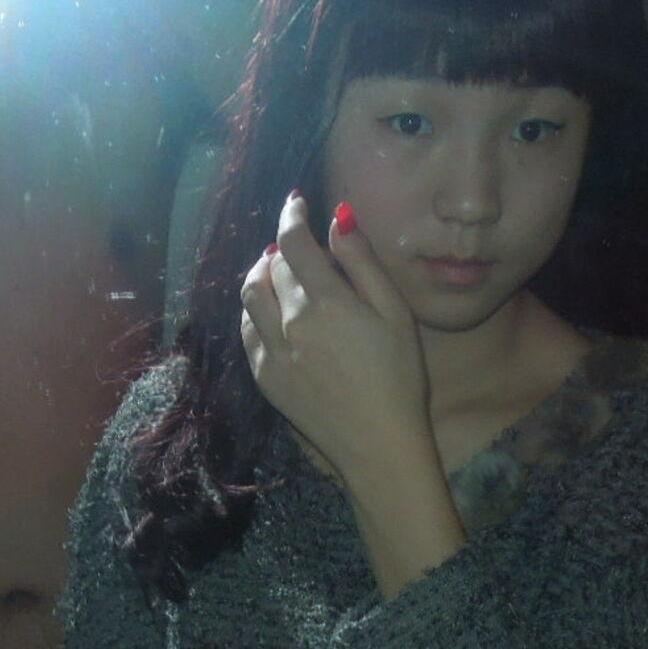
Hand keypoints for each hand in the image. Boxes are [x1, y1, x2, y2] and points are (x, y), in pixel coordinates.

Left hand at [240, 194, 433, 487]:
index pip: (293, 241)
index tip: (296, 203)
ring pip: (250, 295)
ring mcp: (273, 352)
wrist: (379, 445)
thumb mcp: (395, 313)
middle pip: (272, 266)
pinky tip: (269, 311)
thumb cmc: (400, 378)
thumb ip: (362, 263)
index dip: (291, 215)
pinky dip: (253, 311)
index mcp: (326, 301)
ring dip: (260, 274)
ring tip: (276, 269)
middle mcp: (291, 322)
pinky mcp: (266, 378)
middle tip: (297, 244)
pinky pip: (246, 331)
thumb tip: (338, 218)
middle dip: (283, 247)